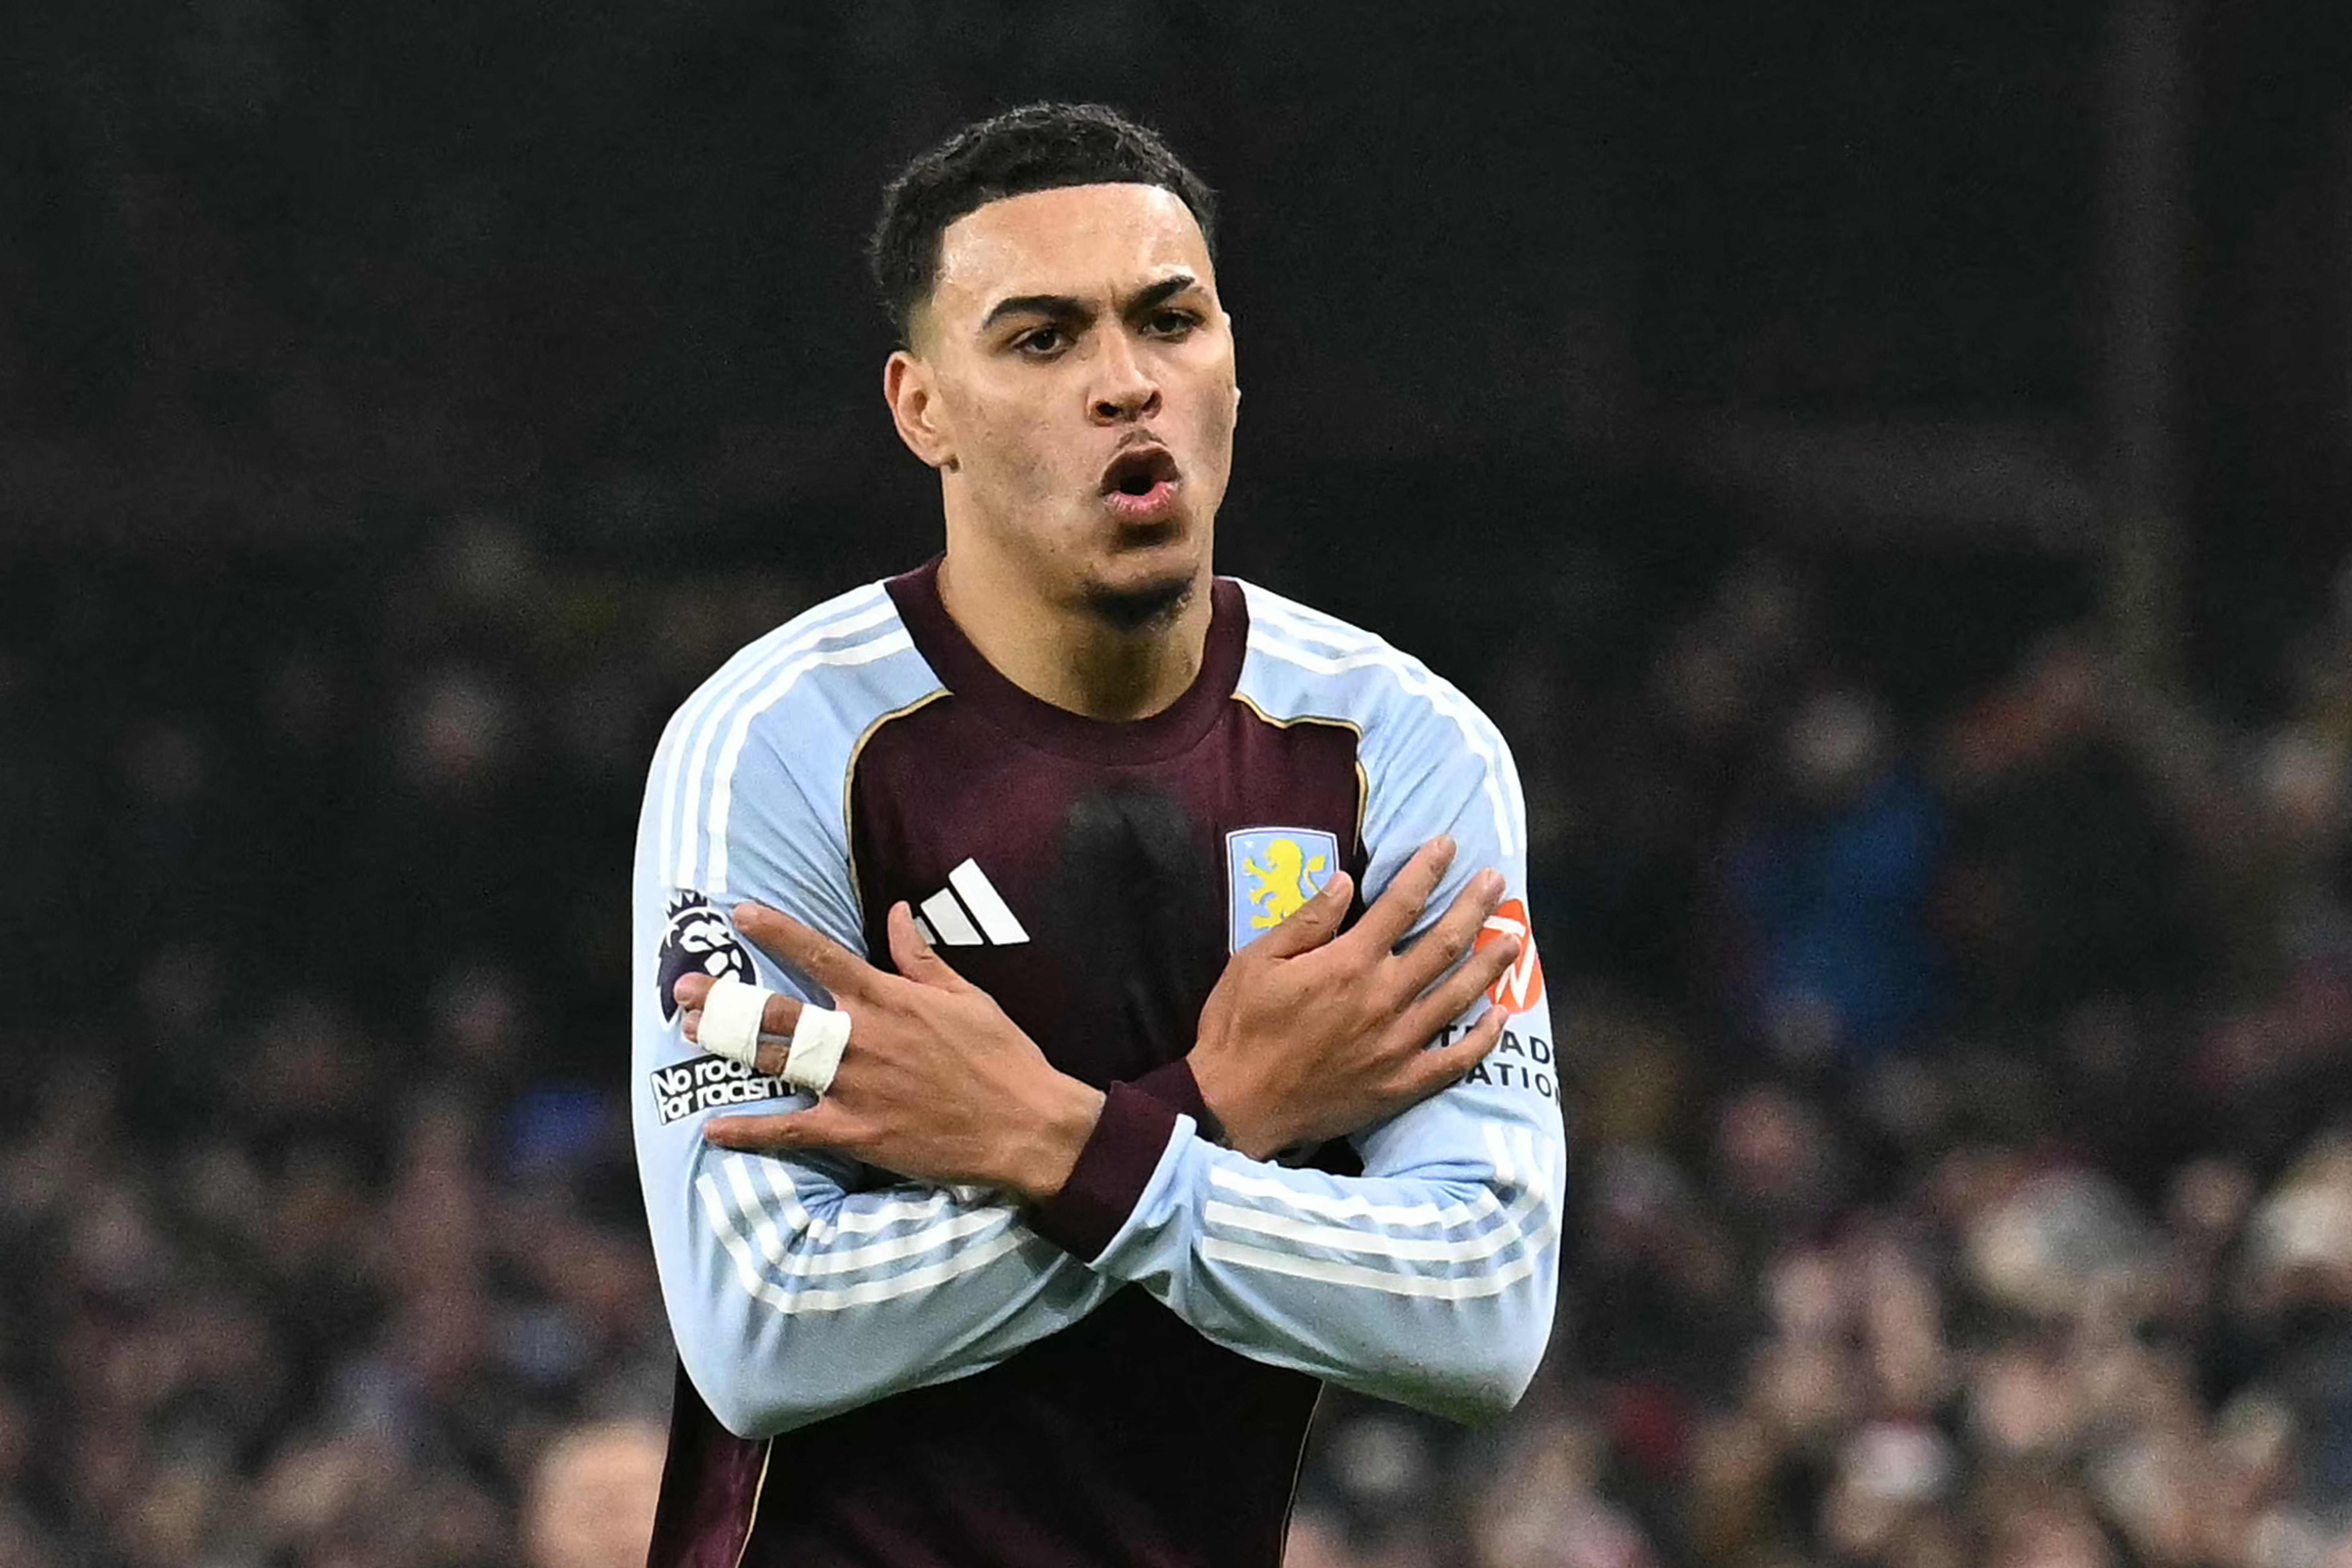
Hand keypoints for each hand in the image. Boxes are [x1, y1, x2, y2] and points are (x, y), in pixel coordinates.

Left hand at [672, 903, 1103, 1201]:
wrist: (1026, 1125)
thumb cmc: (1001, 1057)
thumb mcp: (967, 996)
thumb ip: (920, 957)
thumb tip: (895, 912)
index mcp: (888, 1000)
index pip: (820, 954)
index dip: (776, 931)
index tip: (740, 914)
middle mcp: (862, 1039)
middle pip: (780, 1012)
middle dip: (729, 997)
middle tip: (686, 987)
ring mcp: (855, 1087)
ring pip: (777, 1062)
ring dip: (730, 1047)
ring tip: (691, 1033)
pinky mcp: (856, 1132)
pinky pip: (792, 1130)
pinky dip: (750, 1131)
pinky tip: (714, 1129)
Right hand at [1187, 836, 1518, 1159]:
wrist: (1235, 1106)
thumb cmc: (1239, 1028)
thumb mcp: (1256, 961)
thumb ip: (1307, 921)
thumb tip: (1344, 880)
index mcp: (1347, 964)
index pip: (1401, 904)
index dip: (1427, 869)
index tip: (1448, 845)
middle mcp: (1382, 999)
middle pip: (1444, 943)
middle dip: (1475, 906)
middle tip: (1497, 883)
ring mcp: (1397, 1044)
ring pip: (1459, 996)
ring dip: (1490, 963)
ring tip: (1515, 938)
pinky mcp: (1400, 1085)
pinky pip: (1455, 1060)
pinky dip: (1483, 1038)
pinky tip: (1501, 1016)